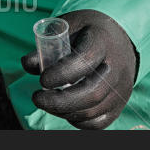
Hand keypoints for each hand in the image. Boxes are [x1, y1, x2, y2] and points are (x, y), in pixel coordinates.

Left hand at [22, 9, 139, 129]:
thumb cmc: (87, 31)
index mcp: (102, 41)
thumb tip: (28, 65)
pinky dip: (78, 121)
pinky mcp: (120, 104)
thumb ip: (47, 44)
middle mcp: (117, 68)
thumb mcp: (67, 27)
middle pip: (93, 93)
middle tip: (37, 98)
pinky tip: (64, 112)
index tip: (42, 79)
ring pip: (94, 110)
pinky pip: (100, 122)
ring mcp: (121, 89)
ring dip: (65, 112)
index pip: (85, 60)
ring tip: (46, 103)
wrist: (119, 39)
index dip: (62, 73)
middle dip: (60, 101)